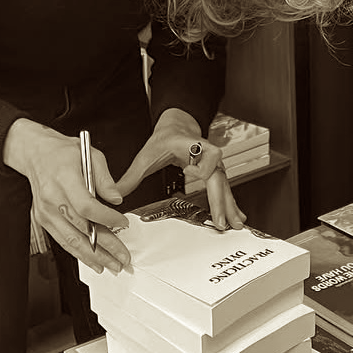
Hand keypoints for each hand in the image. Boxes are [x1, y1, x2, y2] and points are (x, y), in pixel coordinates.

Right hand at [3, 119, 129, 273]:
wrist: (34, 154)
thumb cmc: (62, 153)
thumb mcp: (90, 154)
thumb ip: (105, 178)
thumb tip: (116, 199)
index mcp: (64, 178)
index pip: (86, 206)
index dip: (106, 218)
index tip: (123, 223)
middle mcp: (52, 198)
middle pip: (81, 228)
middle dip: (105, 246)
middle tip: (123, 257)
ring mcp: (45, 212)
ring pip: (71, 240)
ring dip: (94, 257)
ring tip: (112, 265)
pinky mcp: (43, 220)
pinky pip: (63, 241)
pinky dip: (79, 254)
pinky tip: (94, 261)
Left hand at [115, 107, 246, 230]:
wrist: (178, 127)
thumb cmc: (166, 138)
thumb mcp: (146, 155)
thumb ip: (131, 176)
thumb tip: (116, 194)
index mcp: (193, 146)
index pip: (207, 154)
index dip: (203, 166)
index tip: (193, 174)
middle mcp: (208, 155)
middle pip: (219, 177)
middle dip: (221, 200)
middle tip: (220, 221)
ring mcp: (214, 165)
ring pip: (225, 186)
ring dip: (230, 206)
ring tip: (235, 224)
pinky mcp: (215, 173)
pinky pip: (225, 189)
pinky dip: (230, 204)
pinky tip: (236, 217)